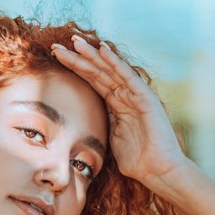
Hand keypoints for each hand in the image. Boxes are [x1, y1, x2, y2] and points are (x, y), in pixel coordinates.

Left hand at [51, 36, 185, 189]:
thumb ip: (102, 124)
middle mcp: (125, 95)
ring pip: (110, 70)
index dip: (75, 68)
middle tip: (57, 45)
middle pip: (97, 72)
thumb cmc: (138, 161)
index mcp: (116, 104)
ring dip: (92, 55)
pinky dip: (116, 63)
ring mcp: (135, 95)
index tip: (55, 57)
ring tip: (75, 41)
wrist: (159, 172)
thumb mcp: (112, 139)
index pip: (92, 80)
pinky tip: (103, 50)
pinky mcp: (146, 99)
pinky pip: (128, 77)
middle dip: (77, 58)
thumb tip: (84, 120)